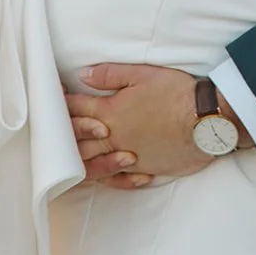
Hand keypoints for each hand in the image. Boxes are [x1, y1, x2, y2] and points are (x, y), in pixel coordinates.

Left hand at [65, 64, 212, 188]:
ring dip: (78, 161)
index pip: (77, 108)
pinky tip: (105, 175)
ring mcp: (128, 157)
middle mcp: (114, 138)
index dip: (62, 102)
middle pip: (78, 140)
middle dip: (62, 135)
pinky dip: (107, 178)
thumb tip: (83, 75)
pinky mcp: (144, 169)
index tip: (53, 97)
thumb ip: (111, 75)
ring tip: (68, 160)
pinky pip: (117, 180)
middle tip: (50, 132)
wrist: (205, 120)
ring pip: (94, 164)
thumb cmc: (176, 93)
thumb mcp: (143, 74)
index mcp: (111, 112)